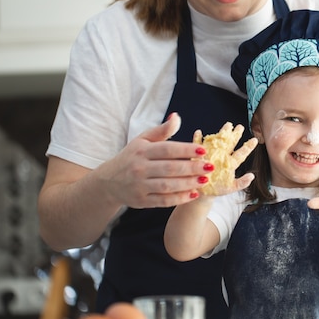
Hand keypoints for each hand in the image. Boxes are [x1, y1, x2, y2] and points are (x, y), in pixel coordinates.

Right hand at [99, 112, 213, 207]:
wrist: (108, 181)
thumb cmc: (131, 157)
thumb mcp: (142, 140)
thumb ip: (161, 131)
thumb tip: (177, 117)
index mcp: (142, 151)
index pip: (167, 149)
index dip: (186, 150)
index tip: (203, 150)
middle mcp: (139, 168)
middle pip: (170, 168)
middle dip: (192, 168)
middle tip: (210, 166)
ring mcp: (140, 186)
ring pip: (168, 185)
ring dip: (188, 184)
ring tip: (205, 180)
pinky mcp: (141, 201)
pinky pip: (163, 200)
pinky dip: (179, 198)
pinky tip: (193, 194)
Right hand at [193, 122, 257, 195]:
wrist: (203, 192)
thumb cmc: (217, 189)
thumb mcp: (231, 188)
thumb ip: (242, 182)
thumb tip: (252, 176)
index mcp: (230, 163)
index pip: (241, 153)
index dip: (248, 147)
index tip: (254, 140)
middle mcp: (222, 156)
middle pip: (230, 143)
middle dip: (235, 135)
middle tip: (240, 127)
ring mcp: (210, 155)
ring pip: (216, 141)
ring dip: (220, 133)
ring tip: (227, 125)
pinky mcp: (198, 156)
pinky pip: (197, 146)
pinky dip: (197, 139)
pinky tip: (198, 132)